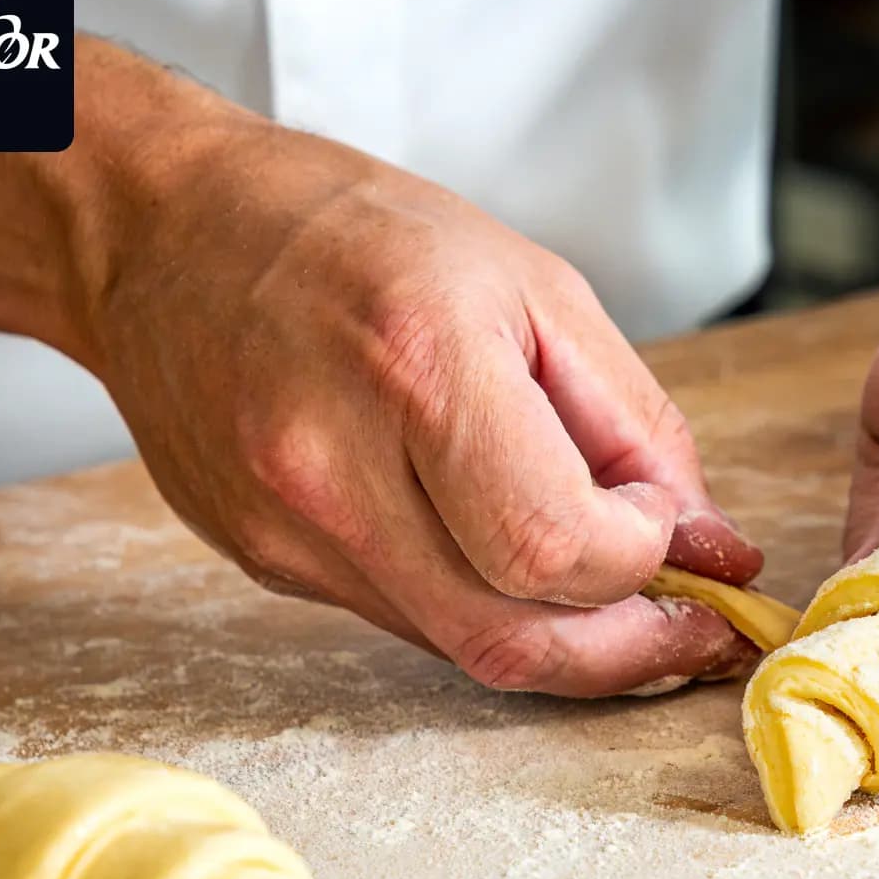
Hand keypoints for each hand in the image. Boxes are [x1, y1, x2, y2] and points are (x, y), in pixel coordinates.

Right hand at [0, 38, 761, 696]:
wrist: (166, 228)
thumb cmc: (353, 230)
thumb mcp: (535, 287)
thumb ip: (636, 428)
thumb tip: (712, 547)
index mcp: (420, 367)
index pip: (558, 548)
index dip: (645, 562)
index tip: (671, 528)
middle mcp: (336, 467)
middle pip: (514, 638)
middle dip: (626, 648)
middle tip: (686, 622)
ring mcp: (288, 529)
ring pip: (465, 650)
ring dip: (564, 640)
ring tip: (612, 587)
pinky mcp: (263, 563)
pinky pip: (409, 622)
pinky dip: (484, 607)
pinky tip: (508, 557)